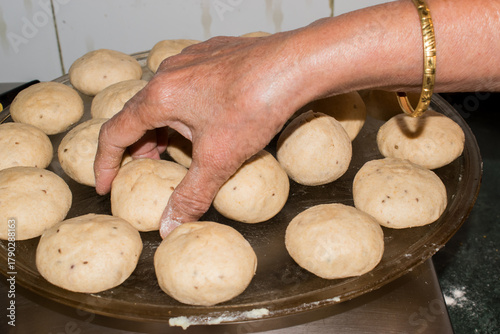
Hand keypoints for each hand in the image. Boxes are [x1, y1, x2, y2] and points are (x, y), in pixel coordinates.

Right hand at [94, 33, 311, 237]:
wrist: (295, 65)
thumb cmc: (255, 104)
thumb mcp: (219, 159)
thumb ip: (191, 195)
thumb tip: (169, 226)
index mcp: (159, 97)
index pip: (115, 132)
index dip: (106, 162)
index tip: (106, 183)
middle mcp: (169, 73)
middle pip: (138, 115)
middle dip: (139, 147)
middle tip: (145, 170)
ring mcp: (191, 61)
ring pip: (164, 100)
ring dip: (163, 127)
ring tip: (175, 150)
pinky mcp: (212, 56)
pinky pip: (187, 87)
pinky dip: (185, 110)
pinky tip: (205, 123)